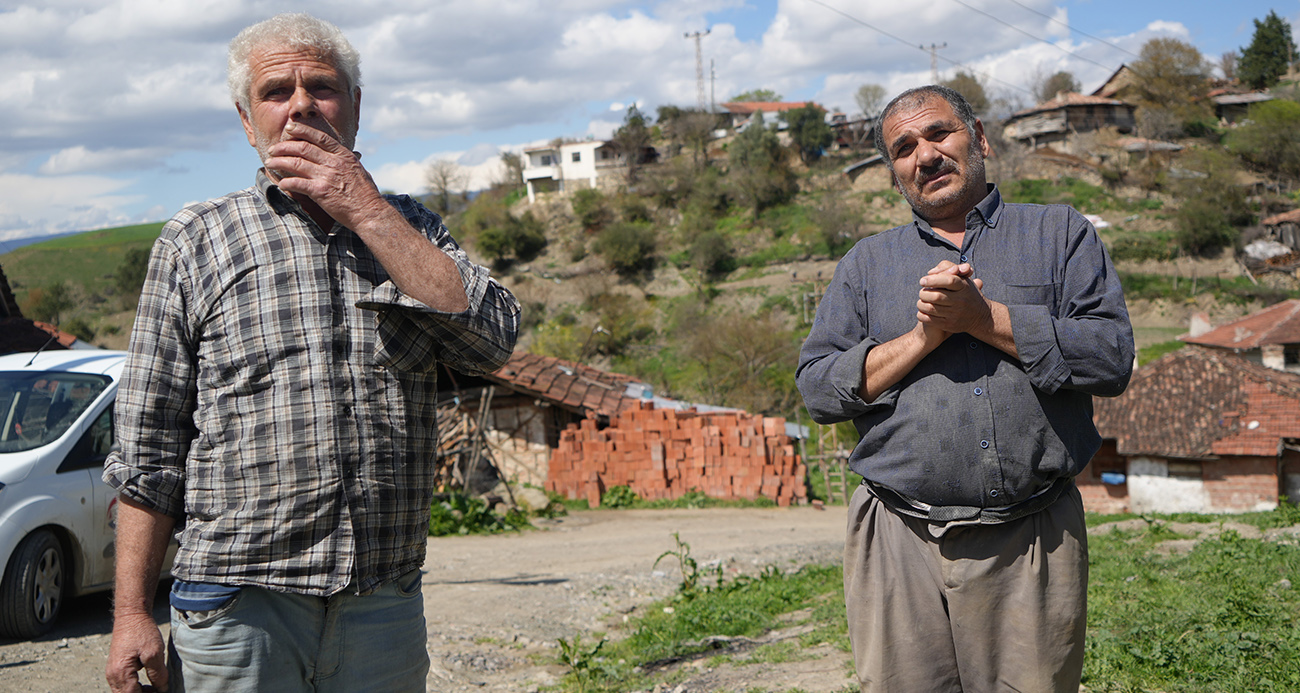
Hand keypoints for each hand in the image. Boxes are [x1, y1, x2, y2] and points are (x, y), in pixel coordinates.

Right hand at [106, 611, 167, 692]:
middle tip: (157, 691)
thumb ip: (158, 674)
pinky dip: (133, 687)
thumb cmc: (142, 631)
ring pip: (123, 691)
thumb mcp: (154, 653)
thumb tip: (162, 689)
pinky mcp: (115, 667)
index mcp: (121, 673)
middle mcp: (112, 674)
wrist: (131, 615)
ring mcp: (112, 671)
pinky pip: (122, 684)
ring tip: (154, 689)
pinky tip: (146, 684)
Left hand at [263, 121, 389, 229]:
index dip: (302, 130)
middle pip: (303, 148)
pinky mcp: (321, 192)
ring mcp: (327, 177)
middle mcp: (334, 163)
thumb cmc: (366, 194)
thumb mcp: (359, 171)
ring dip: (280, 162)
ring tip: (270, 162)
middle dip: (284, 147)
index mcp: (343, 155)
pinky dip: (286, 183)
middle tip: (273, 149)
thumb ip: (349, 161)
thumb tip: (351, 155)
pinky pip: (297, 184)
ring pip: (296, 163)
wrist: (370, 213)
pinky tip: (281, 183)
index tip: (289, 127)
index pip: (319, 137)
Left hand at [916, 260, 992, 335]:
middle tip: (922, 292)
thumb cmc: (966, 293)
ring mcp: (955, 314)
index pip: (949, 280)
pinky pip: (929, 320)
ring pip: (931, 308)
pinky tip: (922, 311)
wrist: (980, 316)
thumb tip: (930, 273)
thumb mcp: (963, 278)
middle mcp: (961, 301)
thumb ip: (947, 268)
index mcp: (964, 287)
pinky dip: (921, 314)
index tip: (923, 281)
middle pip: (936, 296)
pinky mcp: (950, 325)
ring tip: (921, 301)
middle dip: (924, 293)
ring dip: (921, 304)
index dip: (933, 280)